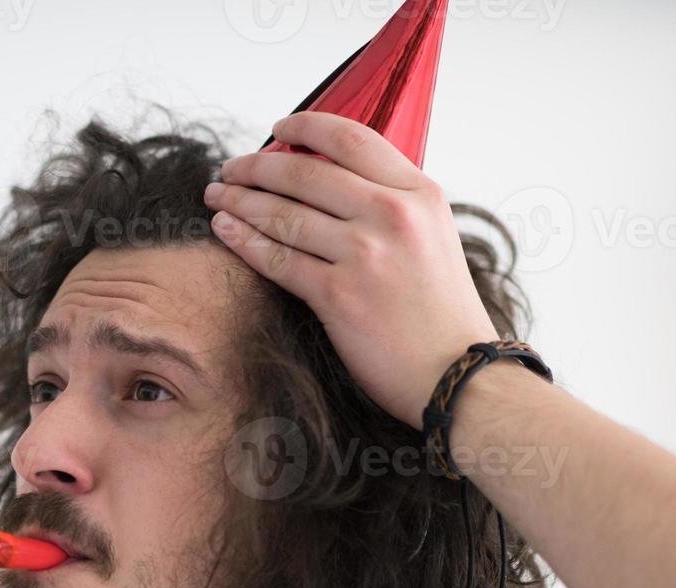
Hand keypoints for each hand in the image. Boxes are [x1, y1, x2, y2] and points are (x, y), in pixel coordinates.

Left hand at [205, 111, 498, 429]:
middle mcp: (393, 215)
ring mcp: (365, 254)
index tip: (277, 130)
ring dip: (240, 202)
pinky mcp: (338, 295)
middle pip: (305, 172)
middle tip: (230, 170)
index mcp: (419, 193)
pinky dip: (244, 241)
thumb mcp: (433, 236)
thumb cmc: (440, 313)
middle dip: (256, 167)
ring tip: (217, 198)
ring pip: (284, 213)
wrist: (458, 374)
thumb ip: (390, 203)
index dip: (305, 127)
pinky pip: (278, 259)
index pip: (352, 139)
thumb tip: (332, 178)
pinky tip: (226, 231)